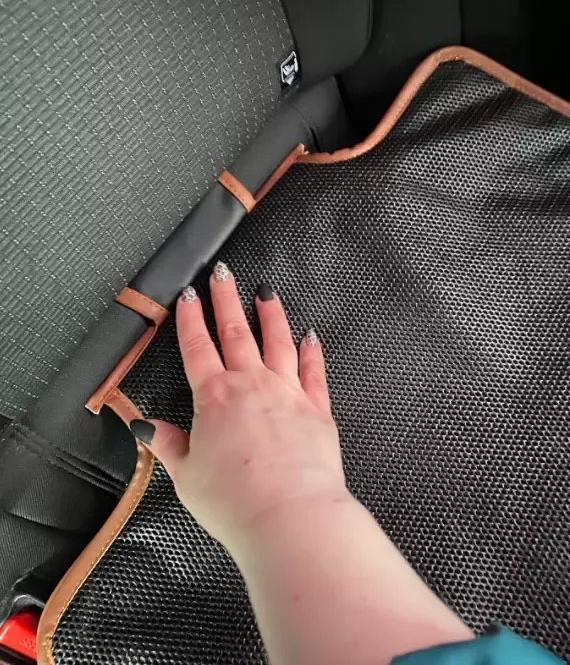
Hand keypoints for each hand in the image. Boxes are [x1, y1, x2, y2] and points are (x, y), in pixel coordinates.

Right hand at [132, 262, 347, 556]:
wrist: (290, 515)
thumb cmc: (235, 501)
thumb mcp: (187, 476)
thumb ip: (168, 445)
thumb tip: (144, 428)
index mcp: (214, 398)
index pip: (197, 347)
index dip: (190, 318)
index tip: (188, 294)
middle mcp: (251, 385)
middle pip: (236, 332)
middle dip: (226, 299)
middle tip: (223, 272)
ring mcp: (288, 392)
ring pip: (277, 341)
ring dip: (270, 314)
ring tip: (266, 291)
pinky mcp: (317, 408)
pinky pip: (314, 369)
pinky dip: (312, 349)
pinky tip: (310, 334)